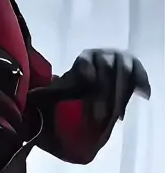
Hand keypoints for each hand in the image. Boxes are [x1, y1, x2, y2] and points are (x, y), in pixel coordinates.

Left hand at [30, 49, 149, 121]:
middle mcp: (105, 54)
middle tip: (98, 118)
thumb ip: (50, 93)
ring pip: (124, 74)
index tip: (87, 84)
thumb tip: (29, 98)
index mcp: (85, 57)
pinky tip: (143, 96)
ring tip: (115, 117)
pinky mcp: (136, 68)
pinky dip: (142, 83)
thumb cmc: (79, 83)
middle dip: (103, 96)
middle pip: (106, 71)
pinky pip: (140, 74)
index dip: (86, 72)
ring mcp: (122, 59)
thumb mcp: (64, 87)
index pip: (86, 63)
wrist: (98, 77)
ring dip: (120, 96)